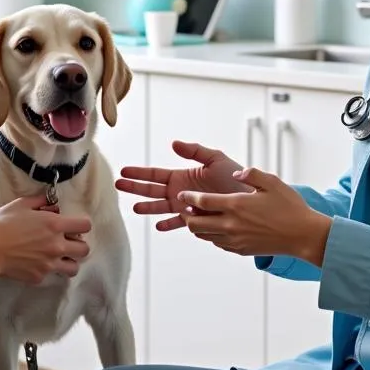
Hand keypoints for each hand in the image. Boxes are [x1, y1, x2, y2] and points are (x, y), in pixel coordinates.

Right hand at [0, 195, 91, 283]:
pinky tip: (36, 263)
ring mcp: (49, 264)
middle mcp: (57, 246)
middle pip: (84, 249)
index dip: (81, 224)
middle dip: (78, 245)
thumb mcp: (22, 204)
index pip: (86, 226)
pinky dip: (46, 270)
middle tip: (67, 242)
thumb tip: (52, 204)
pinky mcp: (39, 277)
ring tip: (58, 257)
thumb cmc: (3, 223)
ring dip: (69, 261)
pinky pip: (50, 275)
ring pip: (74, 268)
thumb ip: (41, 201)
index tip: (74, 225)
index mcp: (55, 225)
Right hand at [116, 141, 249, 231]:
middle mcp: (180, 191)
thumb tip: (173, 143)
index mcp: (182, 176)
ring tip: (135, 208)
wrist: (251, 197)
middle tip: (118, 185)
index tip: (124, 171)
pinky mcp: (195, 219)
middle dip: (136, 188)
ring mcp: (186, 206)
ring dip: (148, 207)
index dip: (140, 173)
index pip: (156, 174)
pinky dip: (169, 224)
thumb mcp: (215, 158)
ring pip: (161, 206)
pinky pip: (179, 223)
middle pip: (153, 189)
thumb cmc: (234, 176)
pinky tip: (159, 226)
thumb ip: (195, 151)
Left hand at [178, 167, 331, 263]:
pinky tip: (217, 228)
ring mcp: (235, 240)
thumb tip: (237, 173)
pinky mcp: (241, 250)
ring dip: (198, 227)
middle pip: (196, 223)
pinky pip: (218, 243)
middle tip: (188, 208)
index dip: (189, 198)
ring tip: (199, 218)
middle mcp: (232, 225)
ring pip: (204, 236)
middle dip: (188, 215)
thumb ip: (251, 174)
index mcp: (236, 205)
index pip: (202, 202)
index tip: (183, 195)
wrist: (303, 235)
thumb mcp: (272, 182)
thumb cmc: (290, 207)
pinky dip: (212, 236)